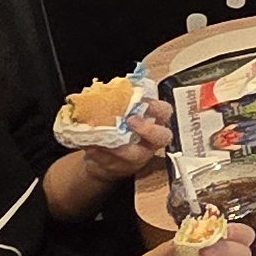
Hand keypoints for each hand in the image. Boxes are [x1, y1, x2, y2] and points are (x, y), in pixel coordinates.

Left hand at [39, 97, 175, 219]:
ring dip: (116, 145)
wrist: (108, 154)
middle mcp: (151, 141)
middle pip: (161, 137)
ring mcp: (139, 157)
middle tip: (130, 121)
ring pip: (134, 155)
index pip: (165, 112)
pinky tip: (90, 146)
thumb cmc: (118, 127)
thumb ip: (123, 102)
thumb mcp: (122, 112)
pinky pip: (113, 163)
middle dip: (147, 129)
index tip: (144, 101)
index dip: (158, 107)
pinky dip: (100, 154)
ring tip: (100, 136)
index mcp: (154, 121)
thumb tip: (115, 87)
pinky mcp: (123, 169)